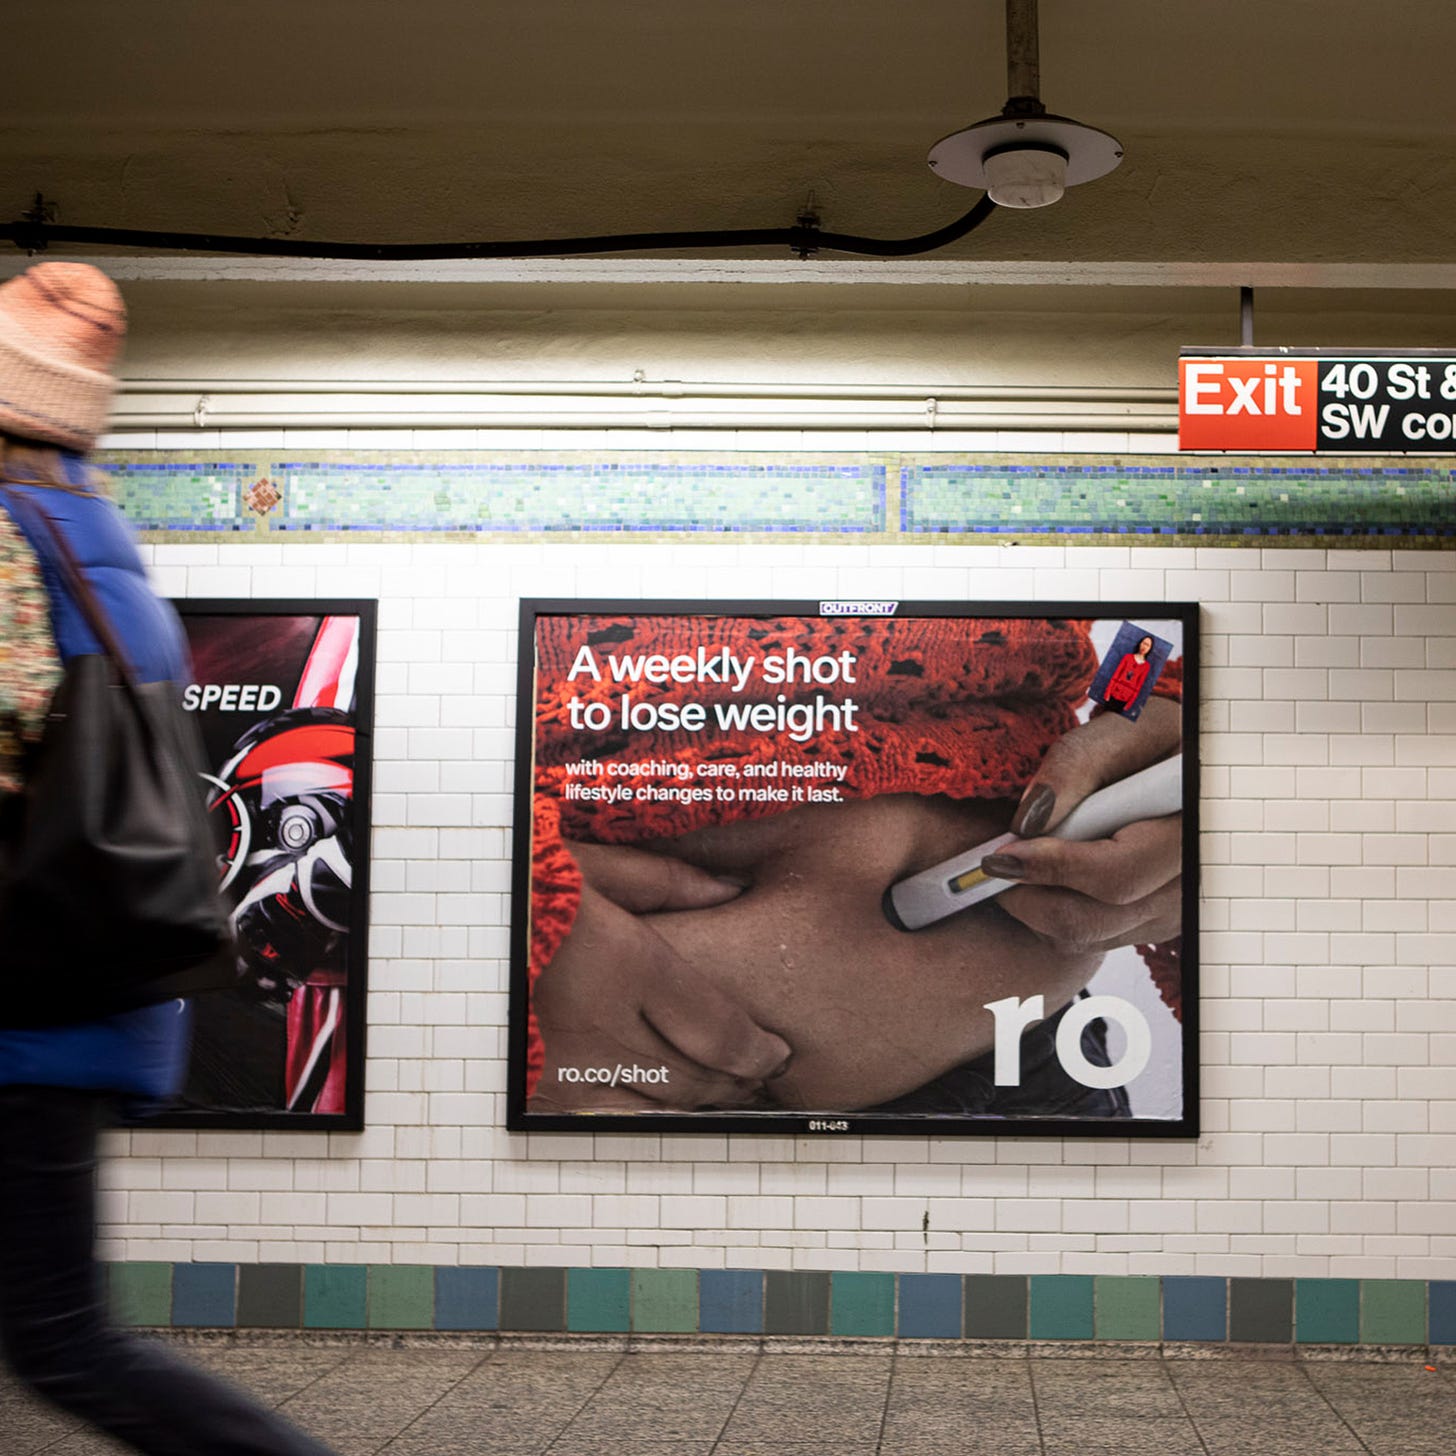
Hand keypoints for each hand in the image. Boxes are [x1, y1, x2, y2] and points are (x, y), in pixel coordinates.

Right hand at [530, 841, 792, 1111]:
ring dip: (695, 1104)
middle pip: (693, 1077)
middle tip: (759, 1074)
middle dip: (735, 1080)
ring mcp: (561, 1065)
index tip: (777, 1054)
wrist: (436, 918)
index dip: (757, 1052)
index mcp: (625, 965)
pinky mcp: (530, 1089)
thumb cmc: (518, 881)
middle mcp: (599, 1025)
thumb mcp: (591, 863)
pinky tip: (658, 1105)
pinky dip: (640, 1116)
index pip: (717, 1031)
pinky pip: (600, 1121)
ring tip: (721, 1093)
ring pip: (652, 1107)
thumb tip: (729, 891)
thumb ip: (667, 881)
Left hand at [982, 696, 1181, 954]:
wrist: (1177, 765)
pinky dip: (1051, 910)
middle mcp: (1190, 888)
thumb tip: (1028, 822)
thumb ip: (1076, 767)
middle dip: (1027, 893)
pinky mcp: (1151, 926)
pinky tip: (1047, 868)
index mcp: (1193, 833)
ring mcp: (1173, 915)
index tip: (1001, 854)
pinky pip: (1086, 937)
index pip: (1117, 874)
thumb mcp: (1123, 731)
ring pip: (1082, 935)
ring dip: (1034, 902)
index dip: (1052, 868)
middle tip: (994, 859)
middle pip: (1091, 919)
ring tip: (1022, 856)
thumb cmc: (1153, 741)